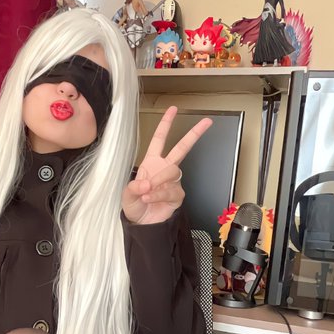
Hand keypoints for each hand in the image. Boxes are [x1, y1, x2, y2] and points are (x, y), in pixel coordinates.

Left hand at [121, 107, 212, 224]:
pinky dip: (159, 194)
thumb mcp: (127, 194)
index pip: (159, 139)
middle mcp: (164, 169)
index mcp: (151, 162)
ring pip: (172, 172)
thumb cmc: (135, 206)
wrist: (142, 224)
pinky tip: (150, 198)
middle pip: (181, 148)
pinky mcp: (177, 195)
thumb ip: (134, 187)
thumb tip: (146, 183)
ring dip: (159, 180)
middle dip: (193, 135)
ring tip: (147, 191)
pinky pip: (171, 190)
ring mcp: (172, 182)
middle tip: (206, 122)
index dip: (165, 124)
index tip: (173, 109)